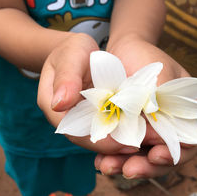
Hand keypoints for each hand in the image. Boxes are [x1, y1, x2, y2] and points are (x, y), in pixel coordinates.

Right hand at [38, 33, 141, 154]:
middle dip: (112, 145)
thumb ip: (66, 77)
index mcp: (51, 104)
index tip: (122, 142)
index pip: (72, 130)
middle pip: (86, 138)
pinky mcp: (92, 117)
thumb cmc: (72, 50)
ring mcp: (78, 118)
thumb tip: (59, 104)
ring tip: (145, 141)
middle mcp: (64, 117)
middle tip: (140, 146)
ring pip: (97, 136)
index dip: (96, 139)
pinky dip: (122, 130)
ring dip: (119, 141)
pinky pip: (105, 128)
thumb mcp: (70, 56)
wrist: (78, 51)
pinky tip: (141, 130)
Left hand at [93, 37, 196, 177]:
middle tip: (128, 170)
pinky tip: (101, 160)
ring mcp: (148, 131)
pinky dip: (113, 156)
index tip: (155, 155)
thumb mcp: (157, 72)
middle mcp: (169, 126)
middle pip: (164, 156)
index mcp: (186, 113)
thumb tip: (156, 121)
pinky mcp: (128, 132)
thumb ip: (161, 96)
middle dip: (147, 167)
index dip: (174, 153)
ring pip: (142, 157)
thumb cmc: (144, 57)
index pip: (189, 142)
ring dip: (125, 164)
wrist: (121, 52)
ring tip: (107, 167)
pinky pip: (123, 149)